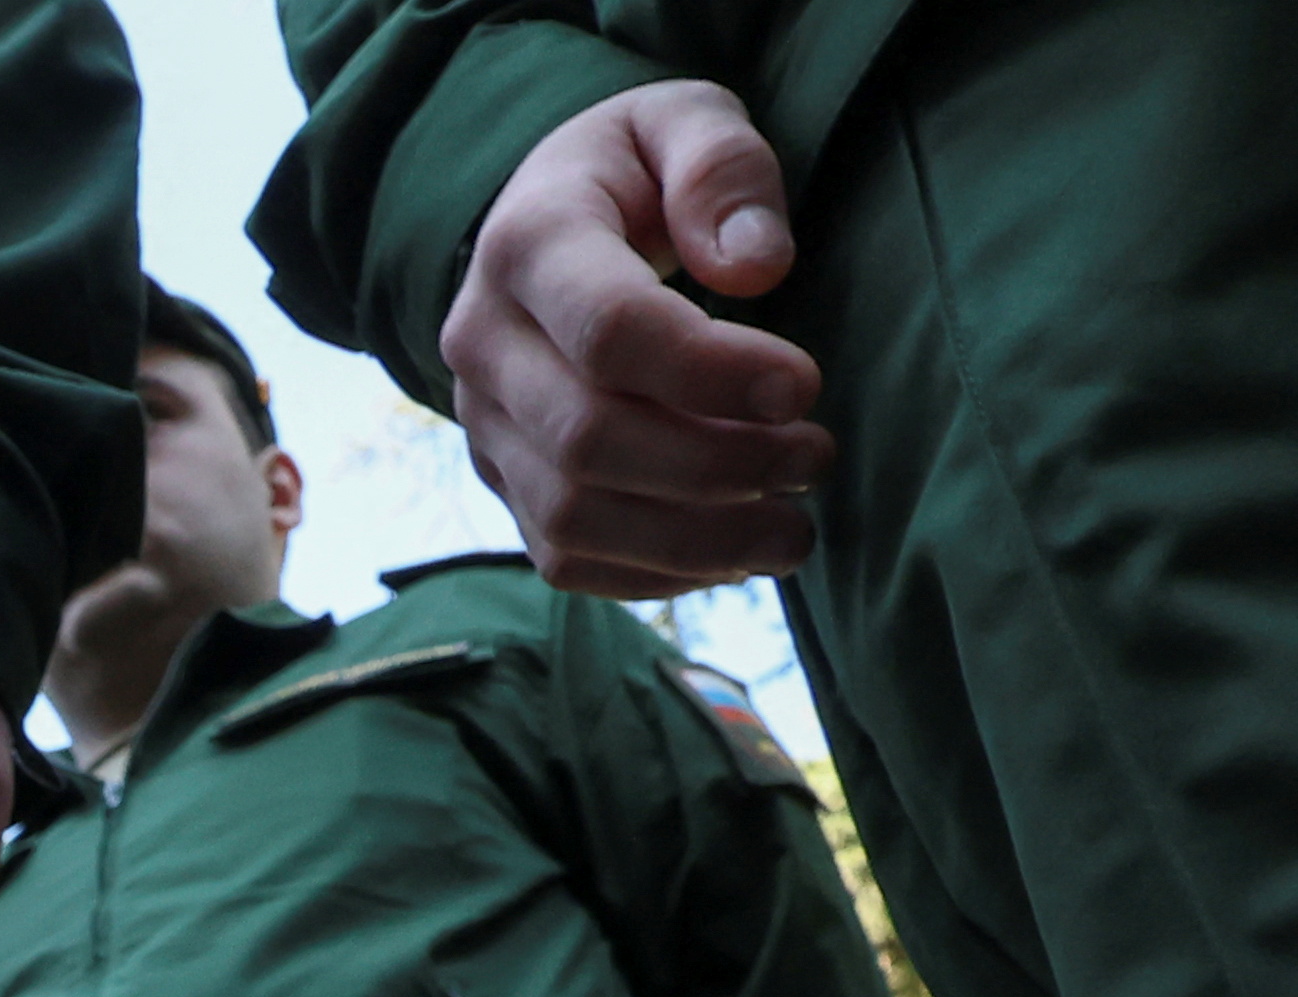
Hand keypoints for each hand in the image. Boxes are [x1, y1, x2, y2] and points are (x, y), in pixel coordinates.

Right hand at [443, 82, 830, 597]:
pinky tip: (737, 552)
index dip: (713, 373)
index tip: (805, 387)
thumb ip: (722, 167)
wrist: (548, 228)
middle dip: (719, 465)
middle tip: (816, 457)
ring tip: (793, 529)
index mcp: (526, 243)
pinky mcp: (505, 484)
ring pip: (573, 519)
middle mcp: (482, 344)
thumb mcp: (683, 123)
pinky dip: (659, 574)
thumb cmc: (637, 174)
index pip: (609, 331)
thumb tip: (755, 268)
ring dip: (696, 541)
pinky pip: (569, 560)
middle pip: (589, 440)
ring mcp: (484, 426)